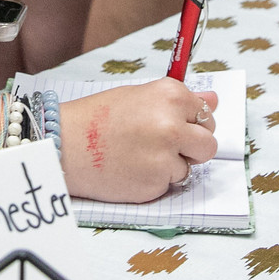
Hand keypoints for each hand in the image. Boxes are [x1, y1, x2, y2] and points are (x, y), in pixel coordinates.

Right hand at [59, 81, 217, 202]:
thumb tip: (214, 99)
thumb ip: (179, 101)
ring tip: (139, 155)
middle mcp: (173, 124)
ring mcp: (166, 156)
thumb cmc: (96, 118)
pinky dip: (155, 180)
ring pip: (190, 167)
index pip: (206, 113)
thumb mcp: (138, 96)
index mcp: (170, 96)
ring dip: (171, 165)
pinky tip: (132, 168)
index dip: (191, 121)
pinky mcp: (156, 183)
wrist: (64, 144)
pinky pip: (169, 184)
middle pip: (209, 144)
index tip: (174, 123)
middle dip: (192, 147)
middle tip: (163, 145)